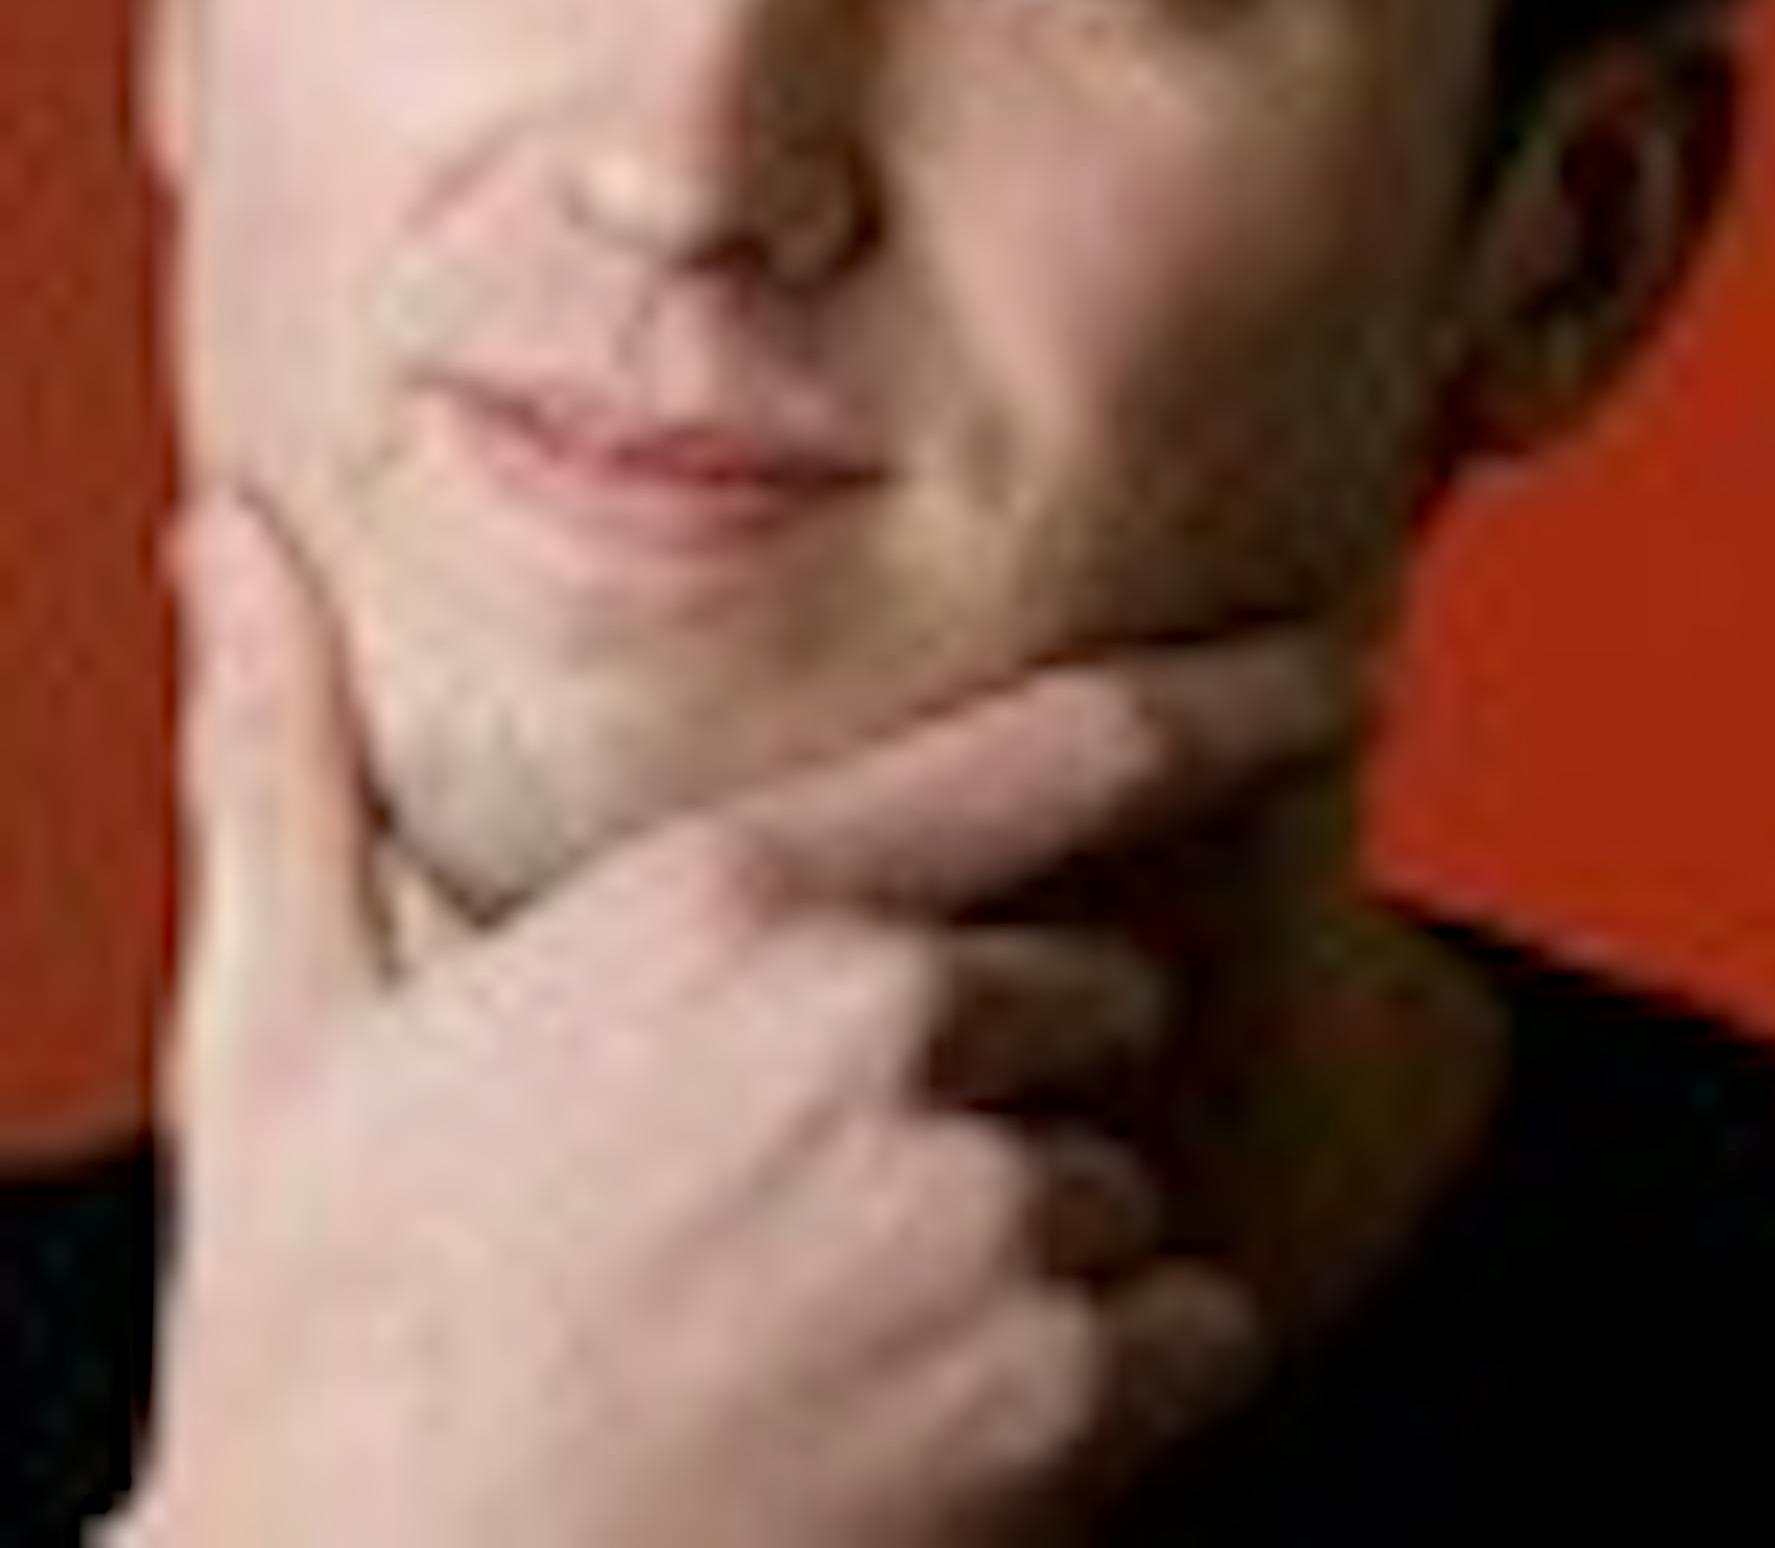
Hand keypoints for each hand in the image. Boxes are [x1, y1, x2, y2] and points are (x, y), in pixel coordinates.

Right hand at [124, 493, 1335, 1547]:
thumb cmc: (322, 1352)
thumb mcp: (280, 1030)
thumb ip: (282, 757)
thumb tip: (225, 542)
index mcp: (728, 900)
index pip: (1063, 745)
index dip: (1233, 689)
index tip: (1345, 664)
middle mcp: (878, 1022)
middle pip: (1081, 998)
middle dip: (996, 1079)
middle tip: (806, 1208)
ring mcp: (974, 1209)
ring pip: (1111, 1186)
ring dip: (1023, 1257)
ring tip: (819, 1344)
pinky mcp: (1045, 1396)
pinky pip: (1176, 1338)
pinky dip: (1094, 1394)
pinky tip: (907, 1437)